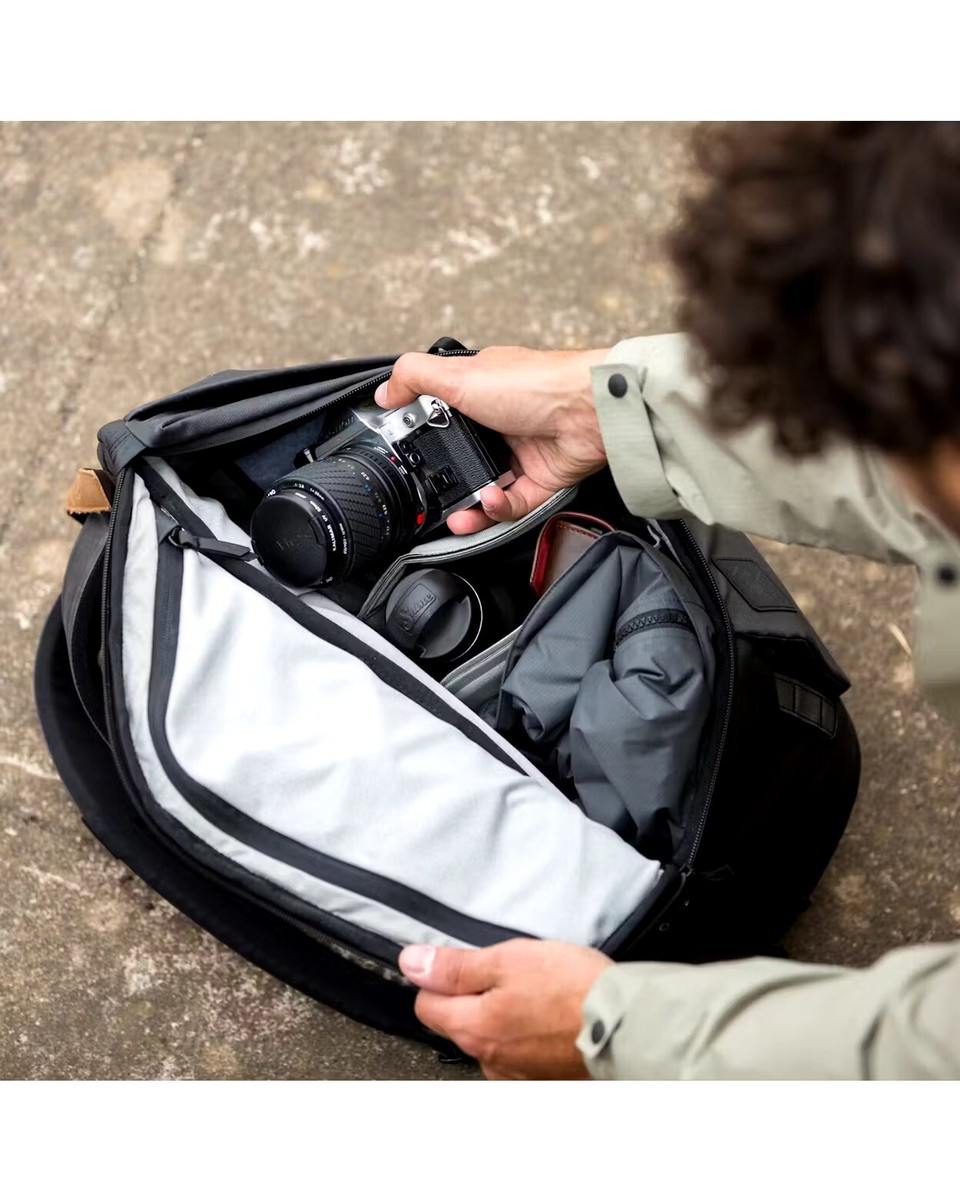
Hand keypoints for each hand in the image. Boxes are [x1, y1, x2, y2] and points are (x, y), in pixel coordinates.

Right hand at [374, 345, 610, 532]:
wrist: (590, 411)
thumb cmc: (535, 384)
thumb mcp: (460, 375)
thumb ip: (416, 378)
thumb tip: (384, 391)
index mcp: (481, 392)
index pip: (443, 417)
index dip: (425, 438)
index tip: (408, 455)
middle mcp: (502, 422)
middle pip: (464, 460)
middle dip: (445, 484)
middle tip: (431, 495)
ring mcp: (523, 452)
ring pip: (486, 490)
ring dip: (471, 507)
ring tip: (460, 516)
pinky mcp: (542, 479)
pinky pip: (512, 504)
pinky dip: (498, 508)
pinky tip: (490, 502)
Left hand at [399, 937, 611, 1079]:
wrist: (630, 1024)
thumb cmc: (572, 989)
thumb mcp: (509, 960)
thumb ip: (456, 967)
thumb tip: (412, 963)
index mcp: (473, 1028)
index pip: (426, 1004)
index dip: (439, 977)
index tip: (463, 963)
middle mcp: (489, 1060)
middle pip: (460, 1022)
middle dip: (475, 995)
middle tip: (511, 972)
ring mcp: (517, 1074)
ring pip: (492, 1037)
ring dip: (506, 1015)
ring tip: (539, 993)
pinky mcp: (544, 1078)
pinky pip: (522, 1051)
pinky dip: (531, 1033)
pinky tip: (553, 1015)